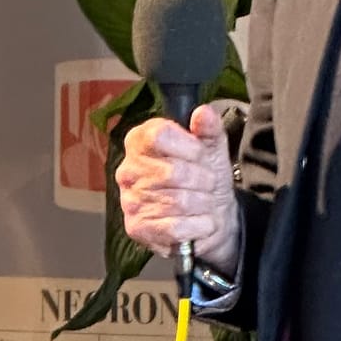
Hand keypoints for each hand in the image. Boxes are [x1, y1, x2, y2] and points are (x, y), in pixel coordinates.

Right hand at [116, 106, 240, 271]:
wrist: (209, 217)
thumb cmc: (204, 179)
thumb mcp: (212, 148)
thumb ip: (209, 128)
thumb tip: (203, 113)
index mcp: (139, 141)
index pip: (159, 136)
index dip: (189, 147)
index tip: (203, 155)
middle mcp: (128, 169)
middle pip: (172, 171)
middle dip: (203, 180)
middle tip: (210, 183)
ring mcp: (129, 200)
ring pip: (177, 201)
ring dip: (204, 204)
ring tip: (207, 202)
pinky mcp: (136, 228)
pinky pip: (174, 226)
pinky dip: (198, 225)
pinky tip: (202, 221)